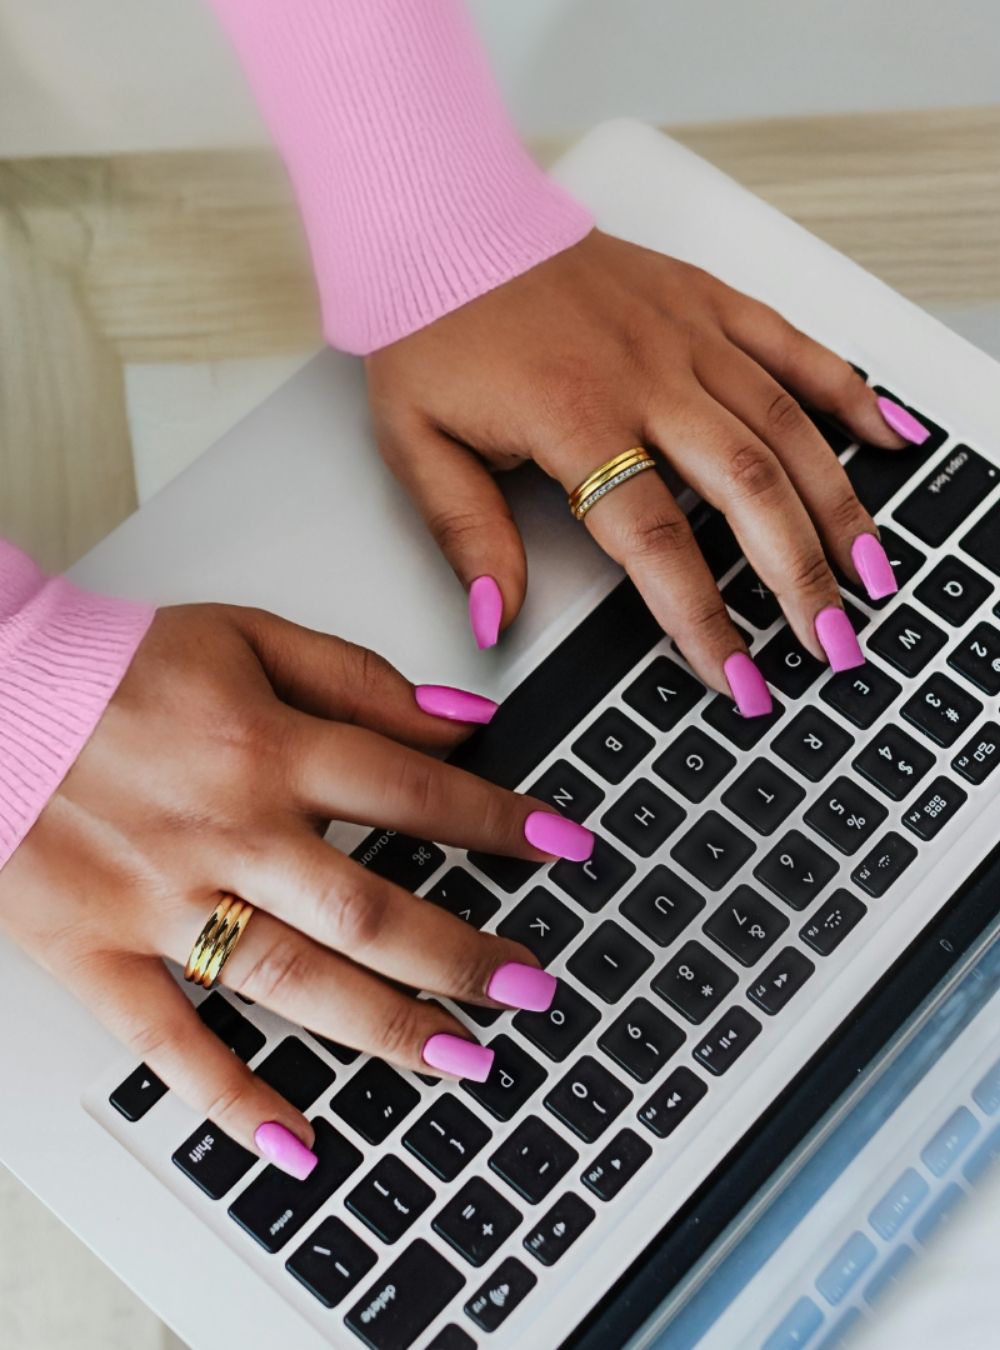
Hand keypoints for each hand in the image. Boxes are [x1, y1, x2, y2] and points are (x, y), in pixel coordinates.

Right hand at [0, 605, 589, 1175]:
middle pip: (371, 908)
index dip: (504, 823)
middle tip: (531, 987)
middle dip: (464, 955)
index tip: (567, 849)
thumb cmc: (117, 665)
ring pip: (292, 981)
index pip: (416, 793)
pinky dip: (232, 1096)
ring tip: (465, 1061)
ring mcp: (161, 899)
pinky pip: (169, 1039)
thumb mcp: (248, 637)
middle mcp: (227, 829)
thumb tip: (464, 721)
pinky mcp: (95, 950)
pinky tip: (297, 1140)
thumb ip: (359, 678)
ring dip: (386, 1028)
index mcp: (268, 746)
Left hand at [366, 229, 920, 707]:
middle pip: (747, 489)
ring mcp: (684, 331)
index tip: (736, 674)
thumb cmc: (431, 326)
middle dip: (798, 576)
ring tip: (871, 571)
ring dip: (837, 505)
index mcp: (575, 417)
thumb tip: (493, 618)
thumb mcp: (417, 443)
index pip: (656, 541)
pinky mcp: (703, 298)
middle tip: (830, 642)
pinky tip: (886, 438)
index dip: (702, 617)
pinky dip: (845, 391)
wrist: (444, 216)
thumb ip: (467, 534)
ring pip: (786, 426)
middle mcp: (646, 374)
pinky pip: (792, 344)